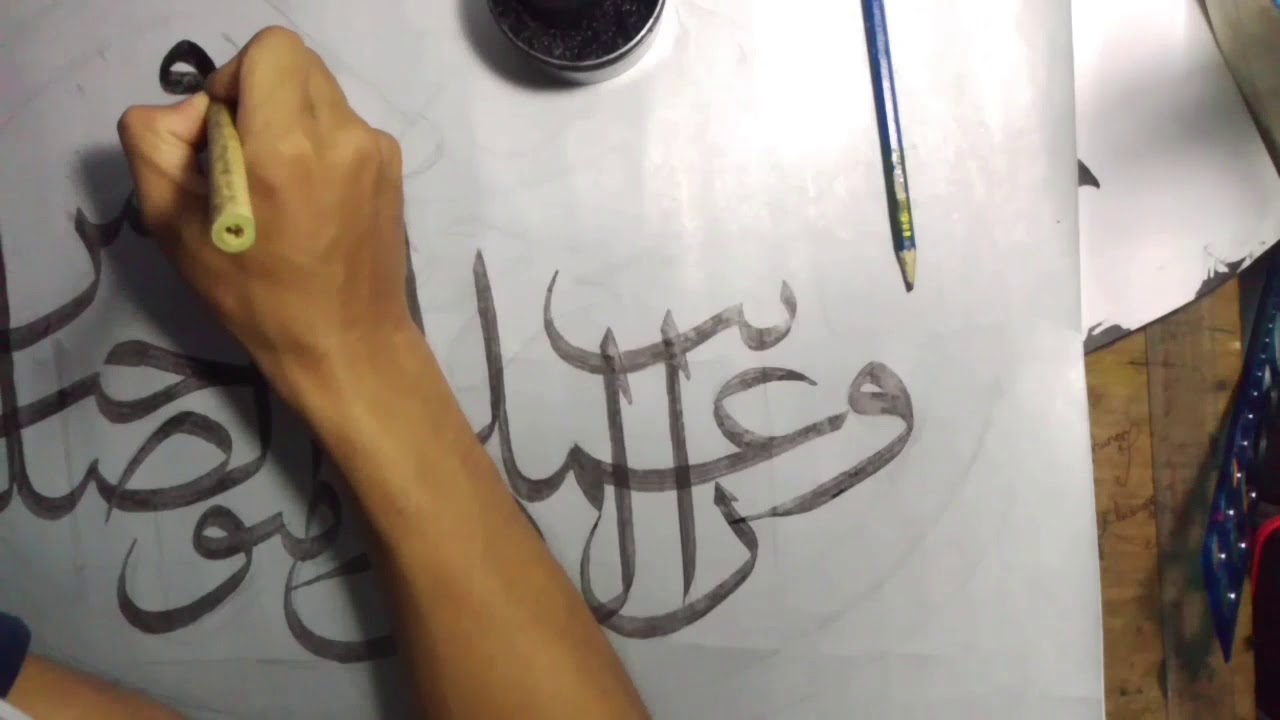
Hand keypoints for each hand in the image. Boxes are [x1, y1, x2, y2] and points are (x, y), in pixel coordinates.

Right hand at [117, 27, 413, 406]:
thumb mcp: (175, 226)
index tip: (223, 129)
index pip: (270, 49)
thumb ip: (156, 145)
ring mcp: (376, 149)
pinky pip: (345, 126)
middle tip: (242, 155)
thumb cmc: (255, 295)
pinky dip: (319, 143)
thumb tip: (188, 111)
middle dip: (260, 94)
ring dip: (289, 118)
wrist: (346, 342)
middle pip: (295, 64)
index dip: (236, 76)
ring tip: (276, 184)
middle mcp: (342, 134)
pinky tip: (309, 199)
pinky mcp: (393, 167)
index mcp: (288, 144)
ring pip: (321, 94)